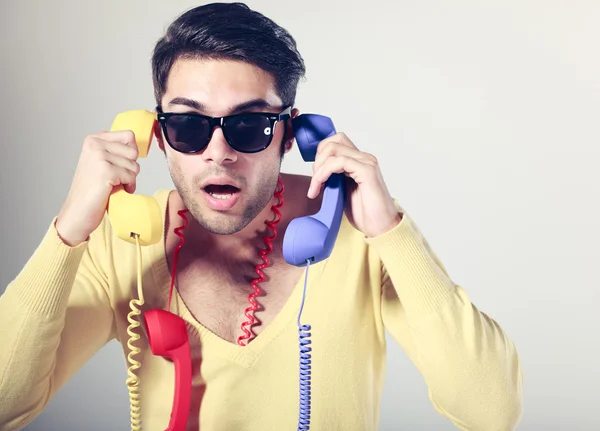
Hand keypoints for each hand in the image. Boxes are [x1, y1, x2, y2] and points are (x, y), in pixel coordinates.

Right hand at [55, 130, 139, 245]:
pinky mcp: (106, 171)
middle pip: (134, 152)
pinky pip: (131, 177)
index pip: (129, 136)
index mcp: (93, 140)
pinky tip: (115, 191)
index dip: (131, 154)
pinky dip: (128, 186)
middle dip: (130, 168)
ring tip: (114, 185)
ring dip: (129, 179)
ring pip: (134, 165)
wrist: (77, 212)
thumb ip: (114, 151)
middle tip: (117, 178)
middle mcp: (95, 145)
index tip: (121, 165)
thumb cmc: (91, 190)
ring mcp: (99, 157)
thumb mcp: (100, 162)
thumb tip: (135, 146)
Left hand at [307, 132, 401, 237]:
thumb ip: (333, 178)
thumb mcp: (342, 191)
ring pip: (333, 149)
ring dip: (318, 168)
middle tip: (314, 181)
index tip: (314, 175)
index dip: (320, 154)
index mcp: (357, 161)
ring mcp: (366, 162)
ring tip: (315, 188)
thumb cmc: (364, 212)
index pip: (335, 142)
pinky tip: (320, 187)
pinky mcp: (367, 170)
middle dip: (317, 159)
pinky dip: (324, 173)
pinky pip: (338, 162)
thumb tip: (316, 172)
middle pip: (333, 141)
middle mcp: (363, 158)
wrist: (381, 227)